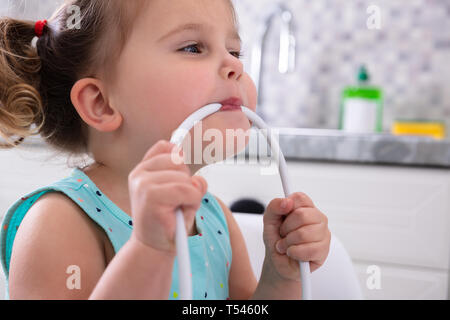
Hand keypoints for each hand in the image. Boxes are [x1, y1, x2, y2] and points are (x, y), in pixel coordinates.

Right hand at [128, 140, 207, 254]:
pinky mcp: (151, 197)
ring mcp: (143, 184)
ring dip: (190, 196)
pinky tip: (179, 213)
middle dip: (186, 182)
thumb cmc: (168, 220)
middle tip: (176, 202)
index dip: (179, 163)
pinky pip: (187, 190)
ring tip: (177, 209)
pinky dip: (192, 202)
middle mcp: (139, 174)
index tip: (178, 180)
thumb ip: (189, 179)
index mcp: (142, 169)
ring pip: (185, 178)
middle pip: (179, 161)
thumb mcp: (180, 192)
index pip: (166, 147)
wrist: (154, 247)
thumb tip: (197, 178)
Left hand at [263, 192, 330, 281]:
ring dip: (288, 243)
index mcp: (306, 207)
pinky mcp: (324, 250)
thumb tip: (287, 202)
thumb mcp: (269, 220)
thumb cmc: (277, 238)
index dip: (287, 207)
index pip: (300, 198)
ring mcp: (324, 234)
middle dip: (286, 228)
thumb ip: (274, 206)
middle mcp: (318, 218)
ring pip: (304, 234)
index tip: (282, 216)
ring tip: (287, 245)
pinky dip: (294, 253)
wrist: (278, 261)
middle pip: (301, 215)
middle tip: (283, 234)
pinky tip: (293, 253)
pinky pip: (308, 250)